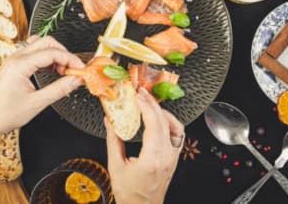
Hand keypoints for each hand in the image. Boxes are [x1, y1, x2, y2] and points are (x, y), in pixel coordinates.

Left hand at [0, 36, 84, 139]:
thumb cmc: (3, 115)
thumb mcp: (37, 103)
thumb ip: (60, 89)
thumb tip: (76, 80)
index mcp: (20, 65)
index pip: (52, 52)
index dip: (70, 59)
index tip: (80, 69)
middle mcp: (15, 58)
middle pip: (47, 42)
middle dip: (63, 53)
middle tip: (72, 69)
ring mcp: (13, 60)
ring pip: (39, 44)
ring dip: (54, 53)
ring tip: (62, 70)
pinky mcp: (13, 65)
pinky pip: (33, 52)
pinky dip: (46, 57)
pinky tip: (51, 70)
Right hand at [106, 88, 183, 203]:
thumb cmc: (129, 193)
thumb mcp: (115, 166)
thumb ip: (113, 141)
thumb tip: (110, 121)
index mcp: (152, 159)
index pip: (154, 125)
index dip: (146, 107)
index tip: (138, 96)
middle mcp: (166, 157)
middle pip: (164, 122)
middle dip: (152, 104)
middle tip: (141, 94)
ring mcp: (173, 157)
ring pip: (175, 126)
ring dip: (162, 112)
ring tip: (149, 104)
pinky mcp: (175, 158)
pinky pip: (178, 134)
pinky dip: (170, 122)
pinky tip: (159, 119)